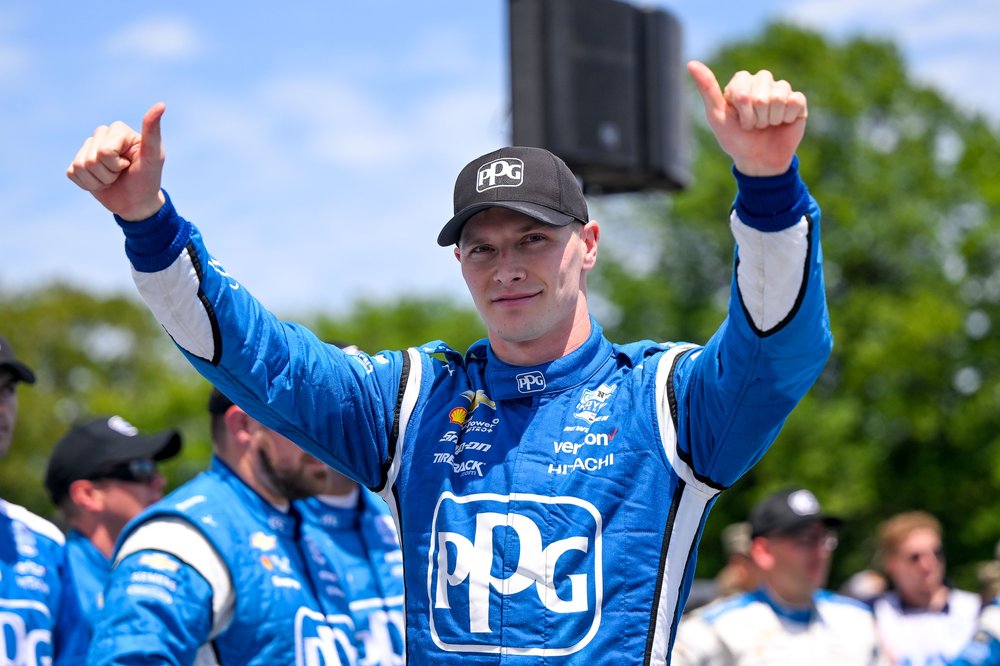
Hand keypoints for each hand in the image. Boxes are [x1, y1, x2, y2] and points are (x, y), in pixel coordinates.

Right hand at [66, 103, 166, 220]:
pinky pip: (72, 173)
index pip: (104, 151)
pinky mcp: (77, 164)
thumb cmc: (148, 178)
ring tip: (113, 179)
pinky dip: (88, 185)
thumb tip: (161, 104)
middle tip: (122, 174)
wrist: (138, 202)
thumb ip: (152, 132)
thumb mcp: (154, 157)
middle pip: (92, 159)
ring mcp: (87, 148)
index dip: (117, 164)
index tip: (130, 165)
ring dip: (98, 181)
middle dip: (108, 174)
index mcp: (118, 129)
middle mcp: (101, 134)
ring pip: (80, 166)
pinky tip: (101, 183)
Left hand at [687, 60, 806, 176]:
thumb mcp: (717, 116)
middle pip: (762, 93)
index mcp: (741, 82)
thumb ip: (707, 89)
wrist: (758, 161)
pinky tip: (783, 122)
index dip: (741, 110)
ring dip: (771, 119)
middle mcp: (761, 81)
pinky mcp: (797, 101)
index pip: (743, 90)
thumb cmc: (735, 138)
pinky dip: (786, 118)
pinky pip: (795, 101)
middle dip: (756, 117)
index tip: (738, 120)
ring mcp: (780, 90)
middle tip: (754, 125)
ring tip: (767, 125)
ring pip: (779, 96)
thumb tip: (691, 63)